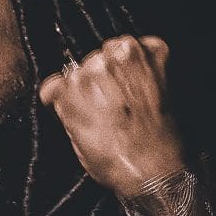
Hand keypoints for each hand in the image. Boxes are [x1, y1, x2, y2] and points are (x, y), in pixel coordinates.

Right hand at [39, 35, 187, 197]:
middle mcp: (97, 66)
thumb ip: (68, 110)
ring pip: (113, 51)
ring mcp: (128, 57)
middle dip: (96, 82)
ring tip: (127, 95)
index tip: (76, 103)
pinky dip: (145, 61)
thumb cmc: (117, 161)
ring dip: (118, 68)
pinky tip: (144, 84)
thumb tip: (68, 98)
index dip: (67, 95)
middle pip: (88, 65)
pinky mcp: (156, 55)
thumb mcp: (76, 139)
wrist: (156, 169)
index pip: (59, 81)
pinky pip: (145, 47)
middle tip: (108, 105)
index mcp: (71, 87)